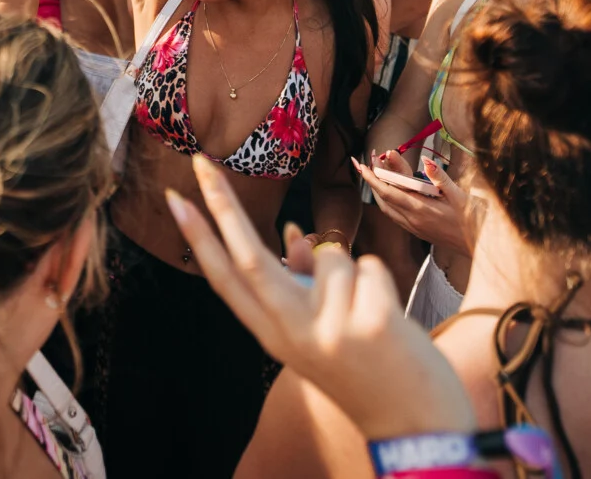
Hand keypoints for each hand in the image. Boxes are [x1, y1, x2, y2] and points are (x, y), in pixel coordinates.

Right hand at [169, 159, 475, 440]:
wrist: (415, 428)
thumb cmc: (367, 372)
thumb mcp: (320, 336)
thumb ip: (303, 288)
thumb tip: (295, 234)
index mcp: (273, 336)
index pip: (224, 279)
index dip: (197, 238)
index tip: (174, 200)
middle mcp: (292, 334)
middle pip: (248, 256)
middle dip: (222, 205)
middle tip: (201, 161)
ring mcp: (329, 330)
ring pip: (333, 258)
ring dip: (355, 276)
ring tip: (369, 321)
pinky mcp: (369, 324)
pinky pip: (370, 268)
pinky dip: (383, 285)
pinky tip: (390, 325)